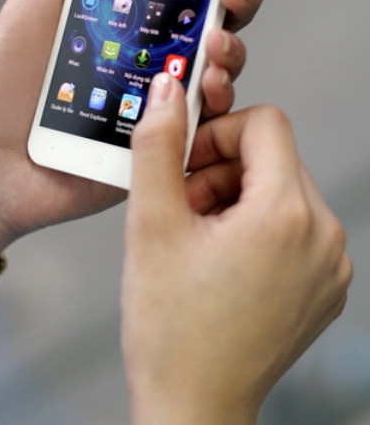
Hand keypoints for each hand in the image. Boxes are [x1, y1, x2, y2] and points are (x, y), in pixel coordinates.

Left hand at [0, 0, 274, 272]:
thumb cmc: (4, 85)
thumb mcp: (32, 7)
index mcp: (127, 13)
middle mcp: (153, 49)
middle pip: (217, 13)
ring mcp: (162, 93)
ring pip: (221, 62)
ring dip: (232, 44)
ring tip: (214, 40)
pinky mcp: (163, 137)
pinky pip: (205, 117)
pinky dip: (216, 97)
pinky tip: (205, 86)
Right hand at [123, 75, 351, 424]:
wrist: (193, 405)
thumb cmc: (171, 328)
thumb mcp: (152, 222)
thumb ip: (158, 144)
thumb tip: (169, 90)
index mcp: (286, 214)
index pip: (265, 122)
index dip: (217, 133)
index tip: (186, 165)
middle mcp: (324, 235)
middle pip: (273, 157)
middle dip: (221, 171)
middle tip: (183, 210)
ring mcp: (331, 264)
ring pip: (282, 189)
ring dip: (236, 199)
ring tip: (200, 239)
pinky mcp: (326, 284)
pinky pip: (296, 225)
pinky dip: (258, 227)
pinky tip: (224, 261)